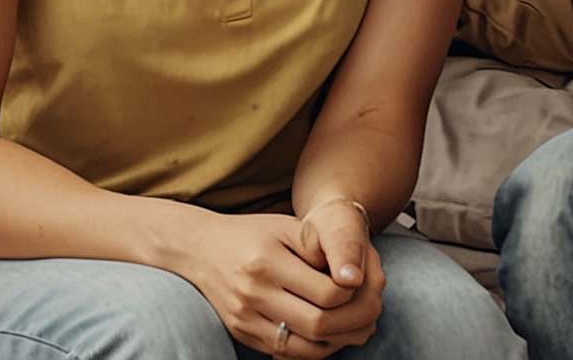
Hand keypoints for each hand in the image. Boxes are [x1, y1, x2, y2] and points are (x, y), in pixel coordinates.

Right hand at [174, 209, 383, 357]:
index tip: (363, 285)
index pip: (326, 292)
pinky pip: (284, 354)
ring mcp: (245, 319)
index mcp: (267, 262)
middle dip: (352, 323)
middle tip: (373, 313)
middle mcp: (253, 294)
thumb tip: (352, 273)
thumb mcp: (285, 225)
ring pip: (302, 347)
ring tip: (358, 329)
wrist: (200, 250)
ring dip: (337, 342)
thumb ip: (318, 244)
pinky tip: (329, 337)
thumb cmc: (251, 234)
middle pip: (317, 324)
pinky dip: (312, 350)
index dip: (353, 293)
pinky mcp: (241, 334)